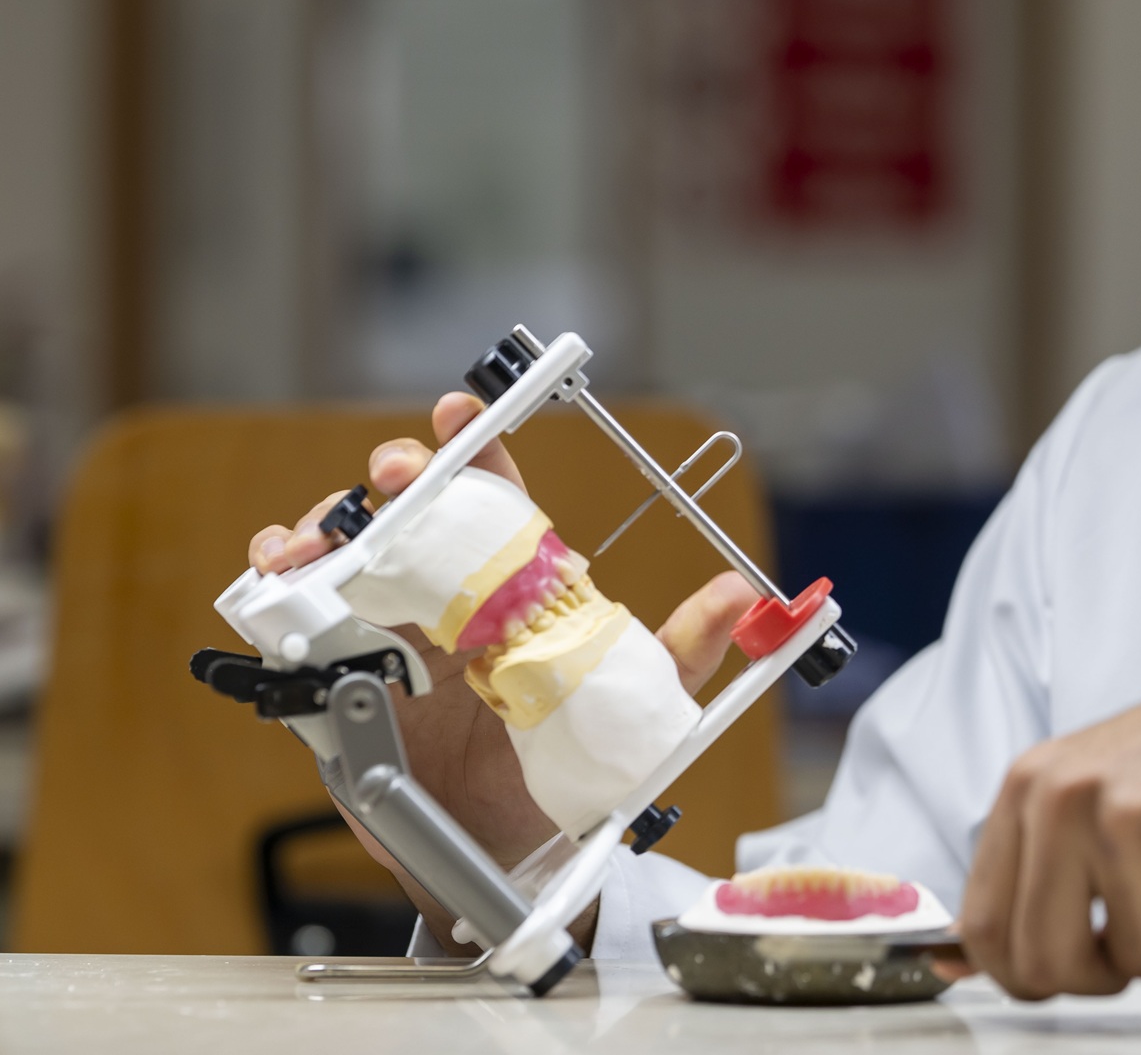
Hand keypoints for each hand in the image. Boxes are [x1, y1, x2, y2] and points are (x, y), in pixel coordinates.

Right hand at [247, 392, 759, 949]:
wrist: (505, 851)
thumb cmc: (566, 769)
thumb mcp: (630, 702)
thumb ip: (681, 648)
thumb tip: (738, 594)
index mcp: (512, 587)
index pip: (494, 496)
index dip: (475, 448)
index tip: (463, 417)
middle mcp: (446, 595)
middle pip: (414, 507)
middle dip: (402, 474)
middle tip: (401, 477)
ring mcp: (386, 630)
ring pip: (346, 548)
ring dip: (326, 524)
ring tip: (321, 538)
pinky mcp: (337, 674)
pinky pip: (292, 617)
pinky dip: (274, 586)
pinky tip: (277, 578)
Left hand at [957, 627, 1140, 998]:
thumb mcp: (1094, 787)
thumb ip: (1035, 867)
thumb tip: (959, 958)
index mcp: (1033, 784)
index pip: (985, 925)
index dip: (1021, 972)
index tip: (1055, 974)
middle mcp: (1071, 796)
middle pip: (1045, 960)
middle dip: (1099, 973)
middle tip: (1139, 932)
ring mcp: (1135, 817)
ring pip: (1135, 958)